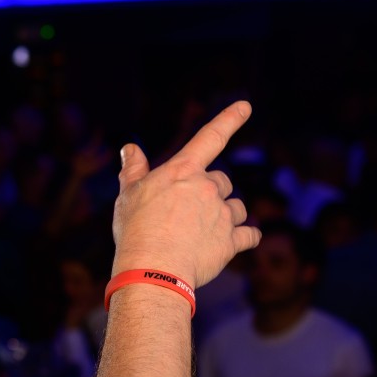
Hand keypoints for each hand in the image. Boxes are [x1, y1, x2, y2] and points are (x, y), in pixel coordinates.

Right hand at [110, 100, 260, 287]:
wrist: (153, 270)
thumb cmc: (136, 230)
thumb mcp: (128, 195)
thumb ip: (133, 170)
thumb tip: (130, 148)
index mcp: (183, 171)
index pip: (210, 137)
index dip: (229, 119)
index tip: (246, 105)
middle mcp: (208, 188)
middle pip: (222, 181)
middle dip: (211, 192)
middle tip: (189, 211)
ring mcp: (222, 215)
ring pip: (236, 207)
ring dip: (227, 214)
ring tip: (204, 231)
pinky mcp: (232, 242)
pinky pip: (249, 235)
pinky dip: (246, 237)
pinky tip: (238, 242)